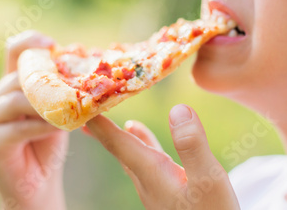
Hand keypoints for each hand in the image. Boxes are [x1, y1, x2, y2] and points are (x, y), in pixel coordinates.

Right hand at [0, 31, 68, 209]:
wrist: (37, 180)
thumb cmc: (49, 140)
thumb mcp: (58, 108)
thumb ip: (62, 89)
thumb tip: (91, 69)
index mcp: (11, 83)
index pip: (15, 51)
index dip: (31, 42)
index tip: (52, 44)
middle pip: (21, 76)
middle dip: (51, 80)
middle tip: (77, 87)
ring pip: (19, 99)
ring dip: (49, 104)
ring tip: (72, 110)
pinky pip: (20, 126)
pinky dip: (43, 125)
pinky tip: (61, 127)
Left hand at [86, 104, 239, 209]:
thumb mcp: (207, 179)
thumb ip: (192, 145)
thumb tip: (177, 108)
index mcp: (151, 172)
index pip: (115, 141)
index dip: (96, 120)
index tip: (78, 98)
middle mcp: (146, 178)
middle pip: (114, 146)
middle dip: (98, 123)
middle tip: (80, 101)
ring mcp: (154, 185)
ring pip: (126, 151)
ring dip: (113, 130)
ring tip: (100, 112)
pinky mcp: (165, 188)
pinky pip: (142, 157)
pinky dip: (137, 140)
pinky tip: (137, 131)